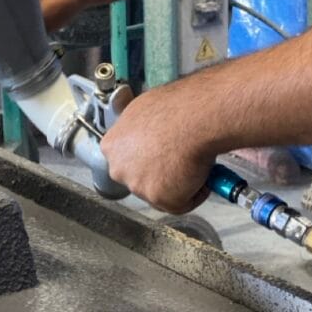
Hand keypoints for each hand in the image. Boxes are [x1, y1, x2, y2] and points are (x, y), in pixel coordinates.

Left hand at [100, 78, 216, 213]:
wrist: (195, 119)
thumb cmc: (175, 108)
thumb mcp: (144, 109)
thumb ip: (139, 129)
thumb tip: (150, 133)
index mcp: (111, 146)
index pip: (126, 159)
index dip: (147, 157)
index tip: (160, 153)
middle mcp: (119, 169)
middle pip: (140, 179)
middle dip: (159, 174)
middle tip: (179, 158)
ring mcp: (139, 187)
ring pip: (161, 193)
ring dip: (178, 182)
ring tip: (192, 161)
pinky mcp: (161, 200)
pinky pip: (182, 203)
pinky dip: (195, 192)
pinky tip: (200, 172)